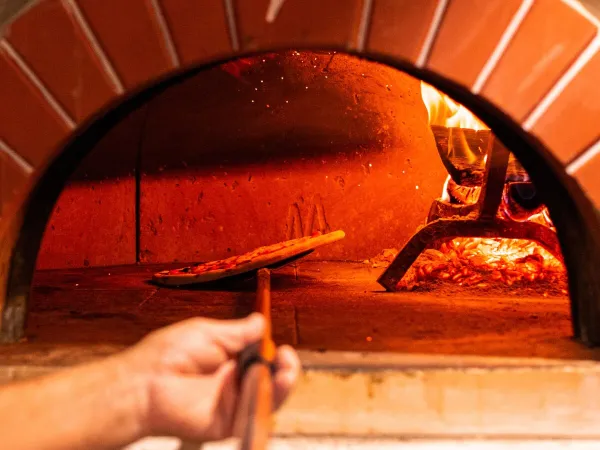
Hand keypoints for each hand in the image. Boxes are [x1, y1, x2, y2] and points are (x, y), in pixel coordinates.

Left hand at [125, 313, 298, 441]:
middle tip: (287, 358)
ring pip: (267, 397)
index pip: (260, 355)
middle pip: (268, 377)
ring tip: (288, 372)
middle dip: (284, 367)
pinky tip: (274, 384)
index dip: (273, 351)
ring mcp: (231, 403)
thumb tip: (261, 321)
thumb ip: (238, 332)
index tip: (280, 344)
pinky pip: (255, 415)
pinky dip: (269, 401)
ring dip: (283, 384)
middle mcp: (231, 381)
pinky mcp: (228, 422)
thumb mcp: (209, 333)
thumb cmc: (169, 354)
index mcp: (227, 358)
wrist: (146, 384)